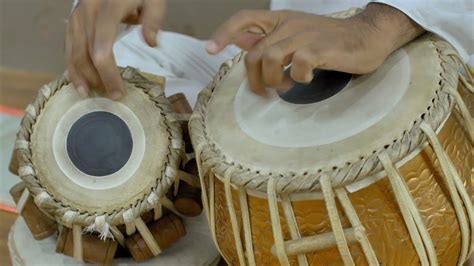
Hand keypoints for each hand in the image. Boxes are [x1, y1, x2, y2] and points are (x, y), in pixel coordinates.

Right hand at [66, 0, 165, 99]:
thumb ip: (153, 18)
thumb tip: (150, 42)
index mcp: (108, 7)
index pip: (102, 47)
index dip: (108, 73)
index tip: (118, 92)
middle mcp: (88, 12)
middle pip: (86, 54)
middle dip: (97, 79)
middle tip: (111, 97)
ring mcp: (78, 15)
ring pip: (73, 51)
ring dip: (80, 75)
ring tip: (88, 93)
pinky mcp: (74, 18)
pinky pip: (69, 45)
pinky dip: (72, 64)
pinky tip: (78, 79)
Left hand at [207, 4, 423, 94]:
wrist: (367, 36)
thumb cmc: (329, 40)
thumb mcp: (295, 35)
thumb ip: (269, 38)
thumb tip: (241, 41)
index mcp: (281, 20)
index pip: (245, 18)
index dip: (224, 33)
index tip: (210, 50)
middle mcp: (289, 24)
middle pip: (254, 52)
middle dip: (252, 79)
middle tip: (264, 92)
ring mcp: (305, 35)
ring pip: (270, 59)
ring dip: (271, 80)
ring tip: (284, 88)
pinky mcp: (320, 49)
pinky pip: (297, 66)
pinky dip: (297, 78)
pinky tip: (305, 80)